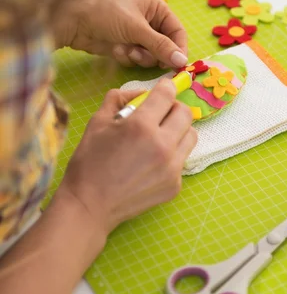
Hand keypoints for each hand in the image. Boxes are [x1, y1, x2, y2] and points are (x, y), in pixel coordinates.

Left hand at [56, 0, 187, 69]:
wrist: (72, 21)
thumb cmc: (106, 14)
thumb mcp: (137, 29)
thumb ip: (161, 46)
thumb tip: (183, 62)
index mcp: (156, 7)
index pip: (178, 32)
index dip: (179, 49)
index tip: (178, 66)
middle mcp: (149, 19)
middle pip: (165, 46)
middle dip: (153, 54)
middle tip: (142, 55)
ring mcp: (136, 34)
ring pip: (150, 56)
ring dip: (139, 56)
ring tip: (125, 49)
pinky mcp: (125, 45)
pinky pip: (136, 59)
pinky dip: (127, 57)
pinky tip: (115, 49)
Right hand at [59, 81, 196, 235]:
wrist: (89, 205)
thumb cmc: (89, 162)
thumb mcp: (97, 122)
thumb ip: (119, 99)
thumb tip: (139, 93)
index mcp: (141, 126)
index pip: (167, 94)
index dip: (164, 88)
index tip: (161, 90)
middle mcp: (162, 145)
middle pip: (185, 112)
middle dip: (173, 108)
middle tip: (160, 114)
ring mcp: (172, 167)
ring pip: (191, 135)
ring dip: (178, 130)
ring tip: (160, 136)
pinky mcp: (175, 185)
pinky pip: (182, 159)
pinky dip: (172, 155)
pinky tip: (153, 161)